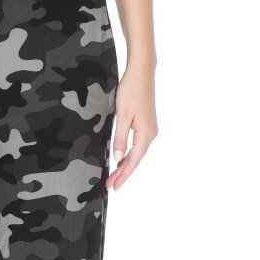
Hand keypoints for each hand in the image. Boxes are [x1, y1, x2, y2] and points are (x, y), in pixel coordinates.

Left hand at [106, 63, 157, 190]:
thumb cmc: (131, 91)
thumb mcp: (122, 116)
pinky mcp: (146, 125)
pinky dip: (129, 155)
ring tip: (113, 176)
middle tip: (110, 185)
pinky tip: (121, 159)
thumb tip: (118, 158)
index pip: (133, 161)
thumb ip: (120, 138)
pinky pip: (137, 145)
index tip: (114, 186)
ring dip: (125, 165)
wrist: (141, 73)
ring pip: (136, 153)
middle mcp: (151, 134)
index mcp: (145, 134)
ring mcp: (150, 130)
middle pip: (135, 160)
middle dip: (122, 173)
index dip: (123, 175)